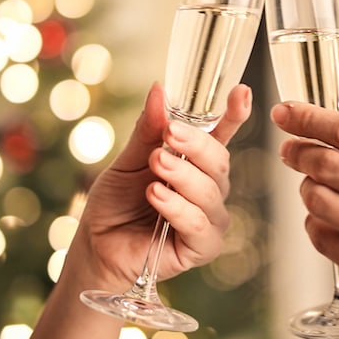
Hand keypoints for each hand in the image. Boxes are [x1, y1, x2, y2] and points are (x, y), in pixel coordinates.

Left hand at [65, 82, 251, 293]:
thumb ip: (147, 131)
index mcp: (197, 164)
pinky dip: (178, 207)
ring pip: (211, 191)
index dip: (235, 114)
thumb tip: (159, 91)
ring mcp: (210, 218)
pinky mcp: (202, 247)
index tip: (240, 92)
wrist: (97, 245)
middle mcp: (210, 188)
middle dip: (196, 145)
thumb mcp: (128, 160)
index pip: (222, 136)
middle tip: (170, 133)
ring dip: (182, 174)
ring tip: (155, 164)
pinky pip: (200, 224)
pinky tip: (156, 195)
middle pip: (219, 161)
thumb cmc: (116, 203)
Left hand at [270, 102, 338, 332]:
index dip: (309, 118)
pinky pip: (324, 239)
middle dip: (299, 152)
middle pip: (327, 165)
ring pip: (318, 201)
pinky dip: (316, 223)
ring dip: (306, 188)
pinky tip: (324, 218)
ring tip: (312, 185)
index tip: (287, 113)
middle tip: (289, 149)